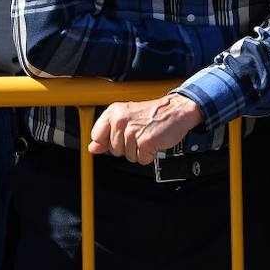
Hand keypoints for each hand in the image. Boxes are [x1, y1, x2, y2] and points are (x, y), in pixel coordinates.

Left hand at [88, 93, 204, 164]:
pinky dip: (149, 155)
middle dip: (127, 147)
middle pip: (114, 150)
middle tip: (139, 134)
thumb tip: (93, 148)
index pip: (96, 136)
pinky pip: (141, 159)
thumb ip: (106, 133)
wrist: (176, 110)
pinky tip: (153, 142)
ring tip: (147, 136)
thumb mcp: (126, 118)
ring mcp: (133, 132)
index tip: (119, 137)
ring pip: (128, 156)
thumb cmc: (152, 114)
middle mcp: (121, 120)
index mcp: (114, 112)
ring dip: (139, 151)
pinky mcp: (145, 142)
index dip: (107, 142)